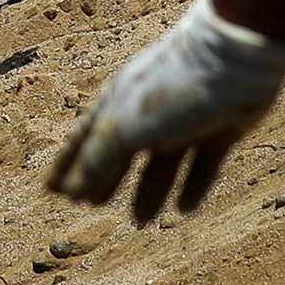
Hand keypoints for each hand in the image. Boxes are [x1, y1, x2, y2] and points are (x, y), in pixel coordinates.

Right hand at [48, 0, 284, 221]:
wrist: (234, 64)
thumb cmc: (169, 90)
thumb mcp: (122, 129)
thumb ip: (96, 161)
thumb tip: (71, 191)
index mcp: (118, 102)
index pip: (82, 139)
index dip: (66, 166)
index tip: (50, 191)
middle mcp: (148, 111)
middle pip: (120, 151)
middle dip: (105, 177)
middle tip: (91, 205)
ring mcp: (185, 120)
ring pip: (161, 163)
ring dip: (149, 191)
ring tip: (141, 221)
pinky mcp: (219, 130)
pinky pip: (201, 165)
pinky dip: (192, 187)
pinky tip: (184, 210)